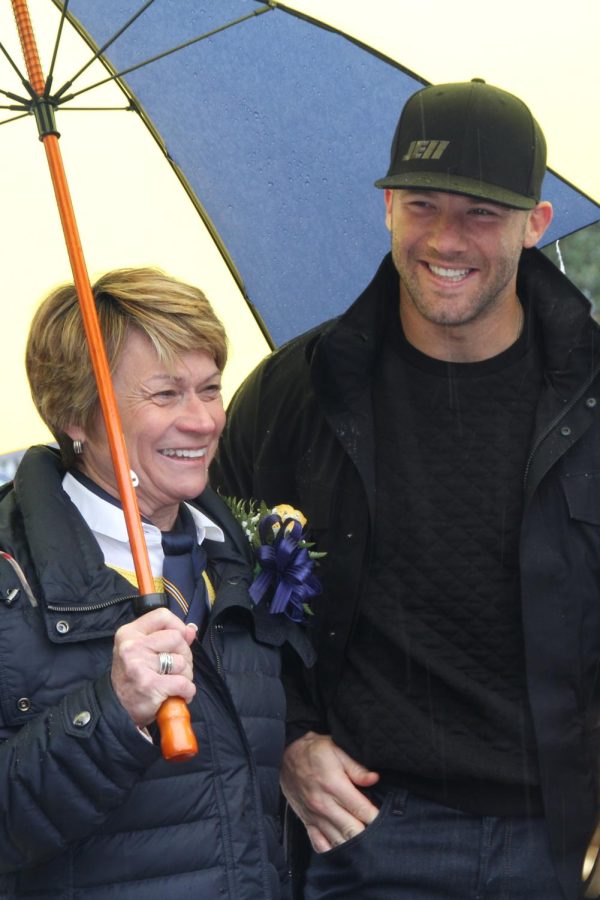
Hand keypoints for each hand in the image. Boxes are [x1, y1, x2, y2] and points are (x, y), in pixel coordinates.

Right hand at [111, 608, 196, 726]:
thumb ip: (167, 636)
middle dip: (184, 655)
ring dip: (185, 676)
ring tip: (173, 683)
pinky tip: (178, 695)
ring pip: (182, 662)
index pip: (162, 615)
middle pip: (177, 638)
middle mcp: (132, 646)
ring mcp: (139, 665)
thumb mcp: (142, 650)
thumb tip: (191, 629)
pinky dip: (187, 691)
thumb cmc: (132, 677)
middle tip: (175, 669)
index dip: (178, 626)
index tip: (180, 640)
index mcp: (129, 633)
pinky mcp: (149, 685)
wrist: (116, 709)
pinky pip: (183, 683)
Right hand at [281, 732, 379, 852]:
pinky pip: (319, 845)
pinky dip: (332, 850)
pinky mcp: (306, 821)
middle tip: (378, 833)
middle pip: (352, 831)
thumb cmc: (314, 751)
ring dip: (353, 844)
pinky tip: (342, 847)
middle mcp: (324, 804)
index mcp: (334, 785)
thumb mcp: (337, 749)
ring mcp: (314, 816)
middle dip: (368, 835)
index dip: (377, 818)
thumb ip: (357, 767)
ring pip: (338, 842)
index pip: (362, 810)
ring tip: (364, 841)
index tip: (386, 819)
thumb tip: (375, 779)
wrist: (285, 755)